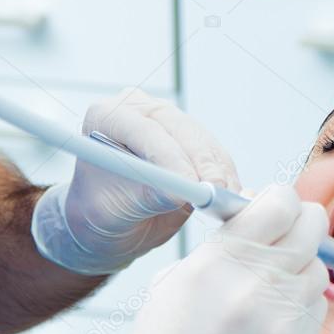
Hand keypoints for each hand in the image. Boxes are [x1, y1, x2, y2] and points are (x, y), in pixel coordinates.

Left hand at [32, 88, 240, 274]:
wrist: (111, 223)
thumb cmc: (102, 213)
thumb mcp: (115, 209)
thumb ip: (148, 195)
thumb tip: (182, 192)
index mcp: (106, 117)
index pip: (144, 131)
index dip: (169, 156)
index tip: (189, 184)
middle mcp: (138, 110)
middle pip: (179, 130)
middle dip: (201, 162)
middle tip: (215, 190)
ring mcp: (167, 121)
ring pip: (202, 141)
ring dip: (218, 170)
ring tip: (227, 197)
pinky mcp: (191, 139)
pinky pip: (214, 154)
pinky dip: (224, 175)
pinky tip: (231, 194)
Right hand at [83, 185, 328, 333]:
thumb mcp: (177, 279)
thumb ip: (223, 246)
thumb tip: (256, 220)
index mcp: (222, 260)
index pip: (281, 201)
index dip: (279, 199)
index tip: (271, 207)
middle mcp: (259, 286)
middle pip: (313, 226)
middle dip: (299, 224)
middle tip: (282, 235)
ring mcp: (285, 322)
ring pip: (318, 270)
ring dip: (299, 270)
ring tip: (268, 288)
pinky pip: (316, 311)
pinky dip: (300, 308)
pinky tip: (271, 323)